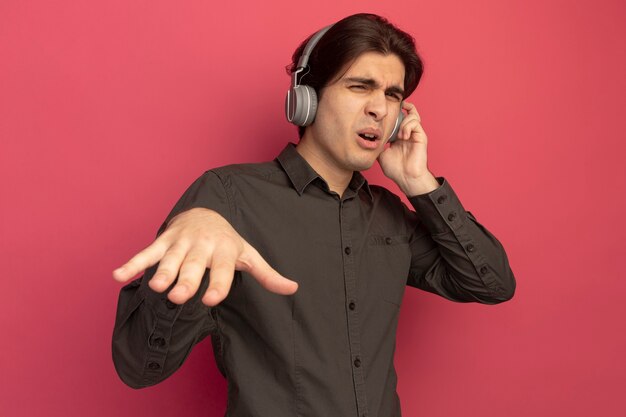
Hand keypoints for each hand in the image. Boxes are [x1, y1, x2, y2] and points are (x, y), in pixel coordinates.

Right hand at [113, 208, 297, 305]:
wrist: (206, 213)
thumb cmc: (228, 242)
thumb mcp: (249, 255)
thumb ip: (268, 274)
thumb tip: (293, 288)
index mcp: (225, 250)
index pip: (223, 270)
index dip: (218, 284)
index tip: (212, 299)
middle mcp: (203, 245)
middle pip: (194, 265)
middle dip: (186, 280)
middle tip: (180, 297)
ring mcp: (181, 242)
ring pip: (170, 258)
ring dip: (162, 272)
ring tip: (155, 287)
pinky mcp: (164, 241)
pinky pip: (146, 252)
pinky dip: (132, 263)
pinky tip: (117, 275)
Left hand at [378, 101, 438, 195]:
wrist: (406, 178)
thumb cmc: (396, 170)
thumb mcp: (381, 154)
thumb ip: (378, 144)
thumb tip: (369, 138)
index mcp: (399, 136)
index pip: (399, 118)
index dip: (393, 113)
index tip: (384, 112)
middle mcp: (408, 133)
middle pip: (408, 112)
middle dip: (400, 110)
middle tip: (391, 115)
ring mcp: (415, 134)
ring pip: (413, 115)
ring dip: (403, 122)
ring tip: (398, 135)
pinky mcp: (421, 137)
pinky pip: (416, 122)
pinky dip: (408, 126)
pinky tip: (403, 137)